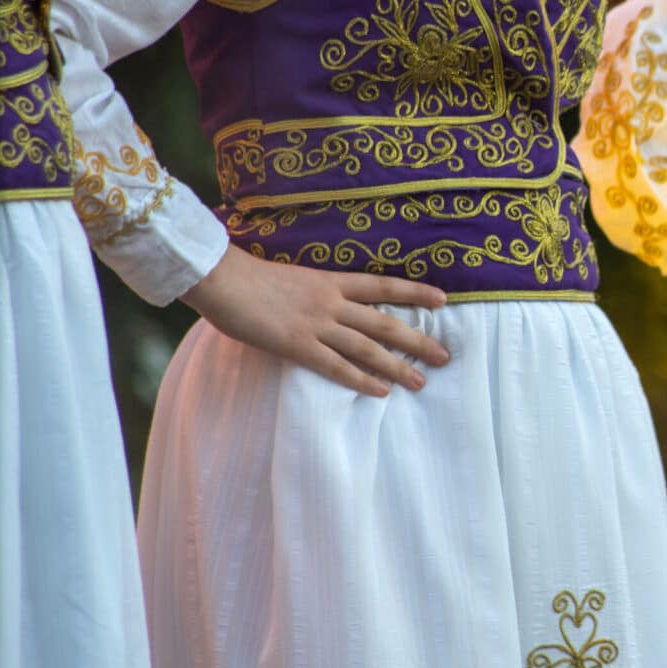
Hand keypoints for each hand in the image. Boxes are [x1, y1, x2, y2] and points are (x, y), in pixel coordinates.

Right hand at [182, 245, 450, 397]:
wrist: (220, 277)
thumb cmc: (247, 275)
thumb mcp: (291, 277)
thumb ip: (312, 293)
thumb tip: (326, 305)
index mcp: (330, 280)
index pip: (383, 285)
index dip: (415, 292)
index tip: (444, 300)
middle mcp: (331, 302)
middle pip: (385, 322)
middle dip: (418, 340)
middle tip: (445, 356)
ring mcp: (316, 325)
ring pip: (368, 348)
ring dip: (398, 366)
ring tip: (422, 380)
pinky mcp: (297, 346)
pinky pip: (337, 367)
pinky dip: (361, 381)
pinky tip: (382, 392)